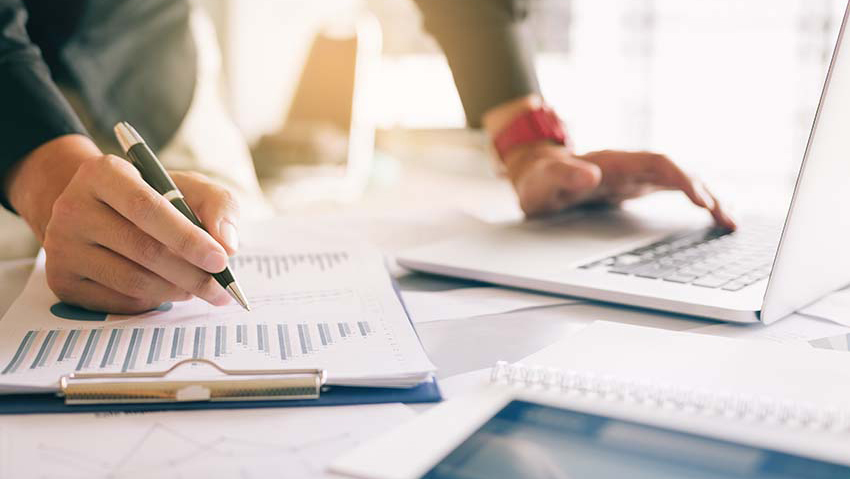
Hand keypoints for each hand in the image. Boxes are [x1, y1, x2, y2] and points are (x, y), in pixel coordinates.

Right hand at [5, 136, 239, 313]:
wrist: (95, 212)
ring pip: (133, 281)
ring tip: (198, 287)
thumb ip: (217, 206)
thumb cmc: (152, 198)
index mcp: (103, 173)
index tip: (221, 260)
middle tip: (222, 288)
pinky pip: (119, 301)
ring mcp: (62, 246)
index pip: (147, 208)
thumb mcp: (187, 187)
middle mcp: (73, 207)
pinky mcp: (62, 281)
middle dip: (192, 274)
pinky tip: (167, 290)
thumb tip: (228, 244)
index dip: (188, 238)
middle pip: (143, 250)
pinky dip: (153, 301)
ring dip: (176, 290)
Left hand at [503, 143, 735, 228]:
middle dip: (704, 192)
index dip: (681, 179)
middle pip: (676, 172)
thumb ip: (562, 177)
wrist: (536, 177)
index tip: (701, 199)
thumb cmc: (538, 181)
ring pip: (678, 180)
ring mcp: (634, 176)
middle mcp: (629, 166)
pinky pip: (671, 189)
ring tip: (729, 222)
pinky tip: (710, 216)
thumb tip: (589, 175)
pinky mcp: (635, 187)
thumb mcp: (542, 183)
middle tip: (726, 220)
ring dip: (705, 197)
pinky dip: (693, 200)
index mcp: (612, 163)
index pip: (656, 163)